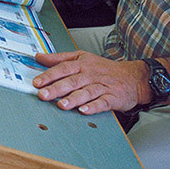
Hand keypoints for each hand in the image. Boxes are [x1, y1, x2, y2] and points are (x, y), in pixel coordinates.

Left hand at [33, 51, 148, 114]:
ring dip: (73, 98)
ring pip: (86, 92)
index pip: (63, 68)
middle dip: (57, 88)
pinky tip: (84, 111)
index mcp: (82, 63)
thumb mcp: (82, 57)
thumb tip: (39, 57)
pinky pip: (102, 102)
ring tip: (62, 105)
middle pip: (72, 81)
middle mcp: (90, 74)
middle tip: (43, 95)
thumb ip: (59, 58)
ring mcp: (102, 86)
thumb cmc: (103, 68)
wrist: (132, 77)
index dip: (49, 75)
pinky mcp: (112, 98)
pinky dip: (93, 106)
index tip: (37, 82)